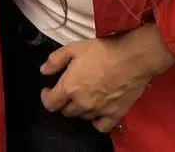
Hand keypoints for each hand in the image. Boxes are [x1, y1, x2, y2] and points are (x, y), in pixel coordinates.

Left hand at [39, 25, 174, 132]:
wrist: (132, 58)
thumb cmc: (101, 51)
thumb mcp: (74, 48)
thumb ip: (55, 60)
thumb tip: (43, 70)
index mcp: (69, 88)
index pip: (50, 103)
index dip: (46, 96)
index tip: (48, 90)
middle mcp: (82, 103)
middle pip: (66, 111)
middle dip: (63, 102)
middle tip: (67, 91)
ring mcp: (98, 111)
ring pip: (82, 117)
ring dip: (79, 109)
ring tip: (84, 97)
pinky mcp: (115, 115)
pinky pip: (101, 126)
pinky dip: (96, 121)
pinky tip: (97, 112)